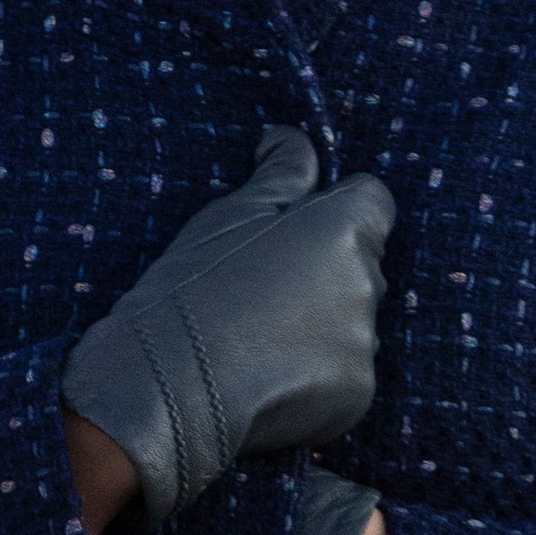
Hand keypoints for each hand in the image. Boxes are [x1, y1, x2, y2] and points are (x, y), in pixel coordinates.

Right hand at [60, 125, 394, 524]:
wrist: (163, 388)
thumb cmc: (190, 290)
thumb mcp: (228, 214)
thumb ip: (279, 171)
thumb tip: (292, 139)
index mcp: (343, 229)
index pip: (371, 201)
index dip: (334, 211)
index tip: (294, 231)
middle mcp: (366, 283)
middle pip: (362, 263)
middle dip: (326, 269)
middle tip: (262, 289)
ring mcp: (364, 343)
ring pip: (353, 320)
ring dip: (322, 324)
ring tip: (258, 338)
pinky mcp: (357, 395)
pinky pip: (346, 372)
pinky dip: (317, 375)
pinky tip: (268, 377)